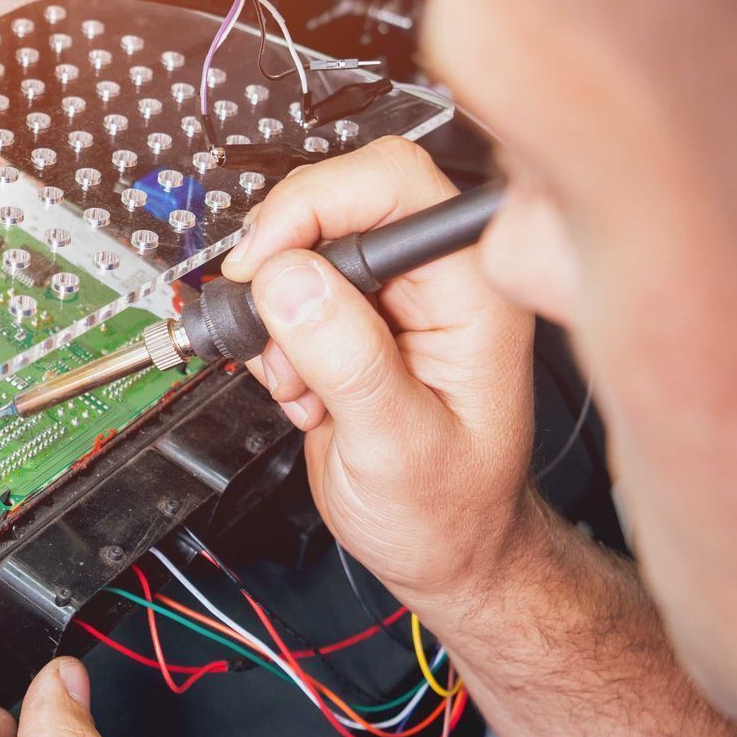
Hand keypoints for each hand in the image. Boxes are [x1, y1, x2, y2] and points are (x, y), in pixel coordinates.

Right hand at [219, 137, 538, 603]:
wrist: (443, 553)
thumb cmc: (451, 513)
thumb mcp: (398, 447)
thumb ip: (348, 360)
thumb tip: (289, 280)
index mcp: (471, 289)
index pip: (391, 183)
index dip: (315, 206)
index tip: (265, 265)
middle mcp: (433, 281)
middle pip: (333, 206)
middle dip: (283, 272)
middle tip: (269, 337)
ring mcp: (389, 300)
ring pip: (299, 253)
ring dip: (274, 322)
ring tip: (301, 388)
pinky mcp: (350, 323)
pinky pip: (285, 297)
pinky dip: (272, 347)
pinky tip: (304, 397)